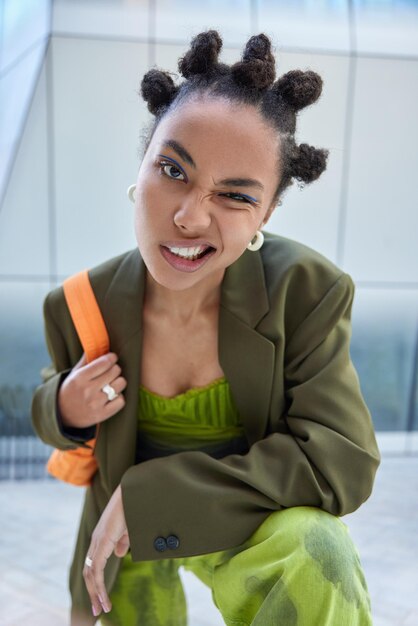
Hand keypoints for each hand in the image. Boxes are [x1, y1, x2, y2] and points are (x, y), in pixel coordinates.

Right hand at [58, 352, 126, 427]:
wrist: (62, 415)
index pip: (105, 362)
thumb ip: (86, 359)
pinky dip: (119, 397)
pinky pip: (121, 401)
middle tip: (110, 372)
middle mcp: (88, 390)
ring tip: (111, 384)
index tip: (111, 358)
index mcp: (80, 377)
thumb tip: (97, 342)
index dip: (112, 358)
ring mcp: (95, 403)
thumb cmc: (71, 390)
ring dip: (118, 382)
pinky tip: (112, 396)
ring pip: (120, 384)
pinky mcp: (102, 415)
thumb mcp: (74, 373)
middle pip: (115, 371)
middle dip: (115, 369)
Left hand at [83, 485, 129, 616]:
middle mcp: (95, 541)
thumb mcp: (129, 529)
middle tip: (98, 611)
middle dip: (93, 594)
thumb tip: (118, 554)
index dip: (95, 583)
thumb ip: (123, 541)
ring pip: (90, 574)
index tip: (101, 600)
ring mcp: (97, 541)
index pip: (93, 565)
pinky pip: (96, 568)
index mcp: (101, 538)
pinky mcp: (102, 541)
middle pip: (88, 573)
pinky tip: (105, 598)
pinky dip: (99, 586)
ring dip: (95, 594)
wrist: (132, 492)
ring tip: (101, 608)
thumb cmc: (132, 507)